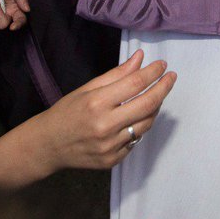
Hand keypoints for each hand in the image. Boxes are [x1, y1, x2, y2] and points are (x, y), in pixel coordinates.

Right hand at [30, 51, 175, 173]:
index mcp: (97, 103)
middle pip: (148, 104)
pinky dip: (140, 126)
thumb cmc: (67, 112)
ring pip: (146, 123)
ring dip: (155, 107)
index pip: (135, 84)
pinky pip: (136, 140)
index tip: (163, 65)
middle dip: (164, 88)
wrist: (48, 145)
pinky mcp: (113, 160)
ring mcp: (110, 146)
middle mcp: (105, 125)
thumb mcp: (87, 88)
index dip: (153, 73)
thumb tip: (140, 58)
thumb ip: (116, 74)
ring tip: (154, 95)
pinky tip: (136, 117)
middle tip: (171, 77)